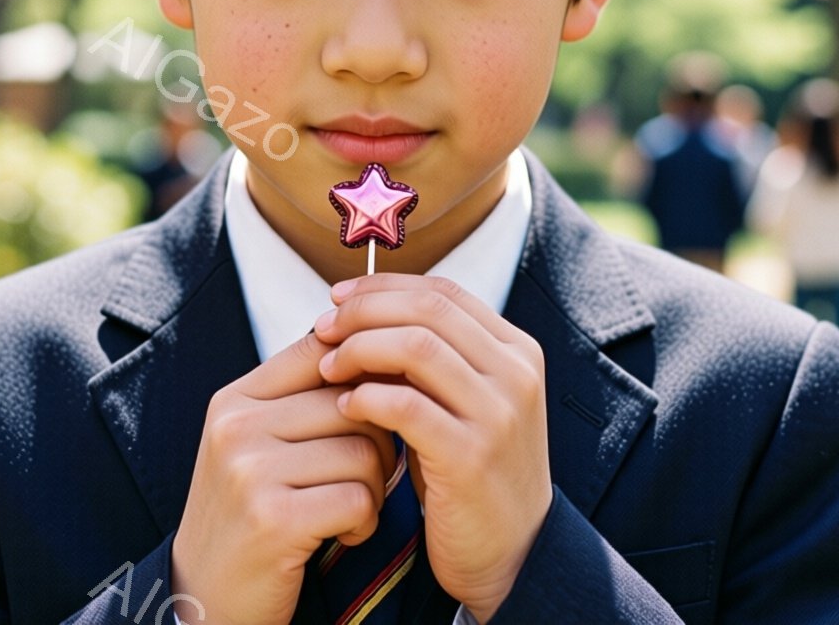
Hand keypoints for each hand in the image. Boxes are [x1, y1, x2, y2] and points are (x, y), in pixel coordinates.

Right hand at [171, 329, 398, 624]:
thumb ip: (300, 401)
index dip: (364, 375)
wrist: (205, 598)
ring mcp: (249, 471)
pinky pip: (358, 499)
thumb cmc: (248, 517)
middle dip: (376, 444)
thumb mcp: (255, 447)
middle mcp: (236, 426)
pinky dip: (364, 523)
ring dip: (373, 489)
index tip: (375, 413)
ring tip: (347, 511)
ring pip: (364, 452)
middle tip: (361, 480)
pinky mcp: (272, 518)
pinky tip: (342, 535)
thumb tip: (369, 347)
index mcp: (234, 400)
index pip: (319, 350)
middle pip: (354, 403)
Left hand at [314, 273, 553, 621]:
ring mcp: (498, 415)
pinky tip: (344, 407)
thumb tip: (353, 311)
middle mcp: (515, 374)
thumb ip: (426, 358)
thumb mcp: (459, 401)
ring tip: (328, 368)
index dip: (383, 287)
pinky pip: (407, 407)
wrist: (512, 551)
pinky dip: (367, 398)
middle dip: (365, 312)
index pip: (442, 292)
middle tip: (323, 329)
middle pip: (428, 310)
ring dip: (360, 349)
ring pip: (417, 347)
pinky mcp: (471, 457)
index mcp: (515, 350)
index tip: (337, 297)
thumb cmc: (468, 469)